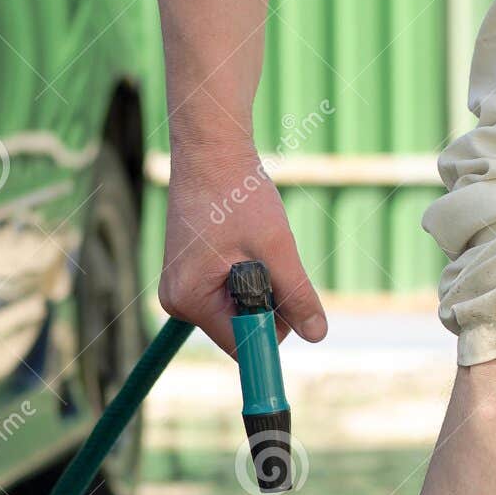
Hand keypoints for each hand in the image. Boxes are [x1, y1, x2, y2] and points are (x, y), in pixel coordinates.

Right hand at [158, 141, 326, 353]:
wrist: (211, 150)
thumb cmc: (238, 192)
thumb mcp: (276, 246)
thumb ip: (296, 293)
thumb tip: (317, 335)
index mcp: (190, 299)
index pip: (240, 344)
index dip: (273, 332)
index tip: (294, 312)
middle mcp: (178, 302)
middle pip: (239, 330)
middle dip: (267, 303)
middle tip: (272, 257)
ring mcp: (181, 290)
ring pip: (237, 312)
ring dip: (260, 288)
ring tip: (256, 245)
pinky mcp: (189, 277)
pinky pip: (229, 295)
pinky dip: (248, 278)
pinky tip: (245, 244)